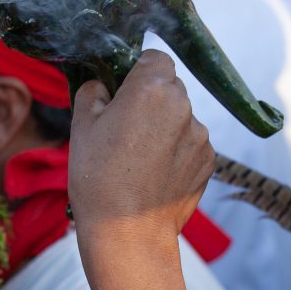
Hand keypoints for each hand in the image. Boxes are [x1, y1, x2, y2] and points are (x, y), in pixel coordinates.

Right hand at [68, 50, 213, 240]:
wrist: (127, 232)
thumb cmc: (98, 178)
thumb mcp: (81, 126)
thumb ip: (93, 92)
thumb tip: (103, 86)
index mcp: (152, 89)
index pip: (155, 58)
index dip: (138, 71)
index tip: (123, 92)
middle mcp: (184, 106)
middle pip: (170, 88)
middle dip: (151, 100)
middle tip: (125, 129)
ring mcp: (201, 136)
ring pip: (181, 118)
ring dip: (165, 128)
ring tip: (139, 159)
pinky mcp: (209, 161)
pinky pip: (191, 145)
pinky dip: (176, 152)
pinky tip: (155, 174)